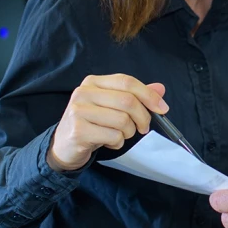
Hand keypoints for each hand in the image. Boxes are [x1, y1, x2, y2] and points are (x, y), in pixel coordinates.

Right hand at [48, 74, 167, 171]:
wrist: (64, 145)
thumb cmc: (92, 123)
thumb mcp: (112, 106)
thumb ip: (135, 96)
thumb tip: (160, 89)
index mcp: (93, 82)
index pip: (127, 82)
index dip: (148, 95)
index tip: (162, 108)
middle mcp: (83, 93)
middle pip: (128, 101)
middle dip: (143, 117)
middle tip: (143, 128)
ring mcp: (78, 111)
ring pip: (123, 120)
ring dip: (128, 133)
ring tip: (119, 135)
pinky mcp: (79, 130)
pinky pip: (114, 136)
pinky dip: (118, 142)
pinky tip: (108, 142)